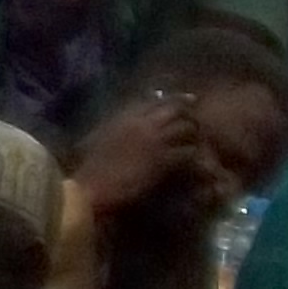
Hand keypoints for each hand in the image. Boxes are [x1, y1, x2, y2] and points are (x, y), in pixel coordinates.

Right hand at [71, 93, 197, 217]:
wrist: (91, 189)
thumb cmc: (90, 169)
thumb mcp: (98, 140)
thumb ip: (114, 128)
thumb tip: (123, 124)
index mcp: (124, 116)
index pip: (156, 100)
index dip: (176, 99)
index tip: (190, 100)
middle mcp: (141, 123)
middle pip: (176, 109)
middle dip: (189, 115)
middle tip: (196, 126)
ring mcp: (153, 140)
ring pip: (186, 128)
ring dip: (194, 136)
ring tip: (197, 145)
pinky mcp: (162, 160)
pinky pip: (188, 152)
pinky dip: (193, 156)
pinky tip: (194, 164)